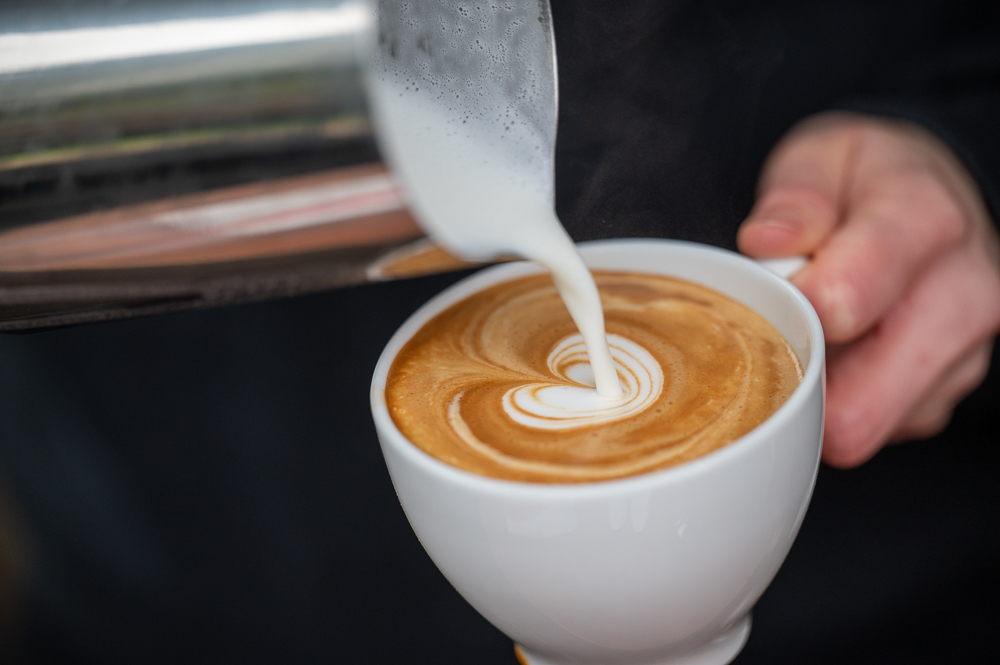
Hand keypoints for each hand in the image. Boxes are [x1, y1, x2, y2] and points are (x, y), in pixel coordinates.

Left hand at [738, 112, 999, 467]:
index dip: (784, 314)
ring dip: (822, 390)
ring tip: (820, 330)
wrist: (934, 196)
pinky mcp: (950, 391)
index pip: (842, 305)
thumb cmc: (867, 180)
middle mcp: (964, 294)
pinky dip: (847, 396)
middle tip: (782, 329)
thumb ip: (794, 198)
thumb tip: (766, 243)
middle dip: (799, 379)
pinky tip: (847, 349)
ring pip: (864, 427)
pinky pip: (879, 428)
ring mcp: (965, 353)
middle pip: (857, 406)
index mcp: (924, 222)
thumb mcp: (821, 157)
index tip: (770, 295)